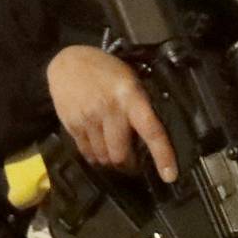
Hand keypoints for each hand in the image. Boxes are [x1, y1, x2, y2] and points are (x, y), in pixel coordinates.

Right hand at [46, 46, 179, 182]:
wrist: (67, 61)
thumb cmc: (105, 70)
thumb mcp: (129, 80)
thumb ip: (139, 106)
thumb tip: (150, 139)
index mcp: (130, 97)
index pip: (151, 130)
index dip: (162, 155)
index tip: (170, 176)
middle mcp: (109, 109)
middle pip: (121, 154)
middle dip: (128, 163)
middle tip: (132, 163)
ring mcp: (88, 118)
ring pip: (103, 157)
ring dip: (110, 161)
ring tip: (113, 154)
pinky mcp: (72, 124)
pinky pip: (86, 152)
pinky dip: (94, 156)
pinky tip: (97, 150)